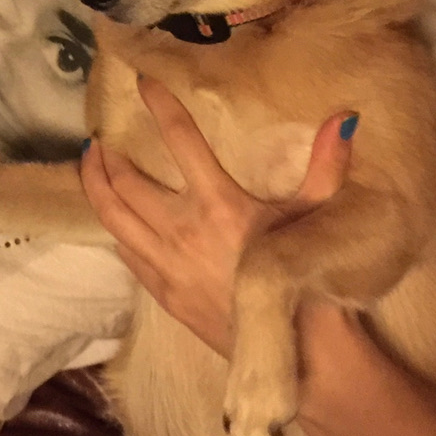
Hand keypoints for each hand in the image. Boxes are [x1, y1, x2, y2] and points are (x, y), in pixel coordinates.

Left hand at [79, 75, 355, 355]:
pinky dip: (114, 228)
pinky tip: (113, 217)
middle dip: (107, 155)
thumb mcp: (318, 217)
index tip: (142, 81)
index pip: (180, 140)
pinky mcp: (162, 293)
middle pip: (124, 181)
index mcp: (218, 204)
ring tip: (91, 165)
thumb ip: (327, 165)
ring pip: (112, 217)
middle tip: (100, 135)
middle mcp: (182, 229)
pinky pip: (125, 253)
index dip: (161, 105)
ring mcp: (166, 264)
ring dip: (96, 187)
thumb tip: (344, 118)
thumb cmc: (309, 279)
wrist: (296, 353)